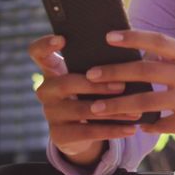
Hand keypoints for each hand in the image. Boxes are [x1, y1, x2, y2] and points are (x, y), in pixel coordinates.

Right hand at [29, 34, 139, 165]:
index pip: (38, 52)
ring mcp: (50, 113)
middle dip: (97, 85)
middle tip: (122, 86)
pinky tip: (131, 129)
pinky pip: (88, 132)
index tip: (62, 38)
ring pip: (81, 110)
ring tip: (135, 111)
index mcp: (53, 70)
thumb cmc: (90, 93)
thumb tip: (131, 51)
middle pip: (66, 83)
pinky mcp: (58, 135)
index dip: (46, 45)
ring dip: (112, 110)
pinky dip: (112, 131)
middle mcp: (46, 90)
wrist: (81, 132)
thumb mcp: (91, 78)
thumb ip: (99, 64)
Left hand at [82, 30, 174, 147]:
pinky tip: (135, 126)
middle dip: (114, 73)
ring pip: (147, 102)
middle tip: (90, 75)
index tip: (108, 37)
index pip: (159, 41)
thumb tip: (139, 52)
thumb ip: (172, 59)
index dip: (133, 37)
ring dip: (118, 105)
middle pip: (146, 71)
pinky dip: (145, 125)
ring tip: (97, 107)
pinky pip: (160, 124)